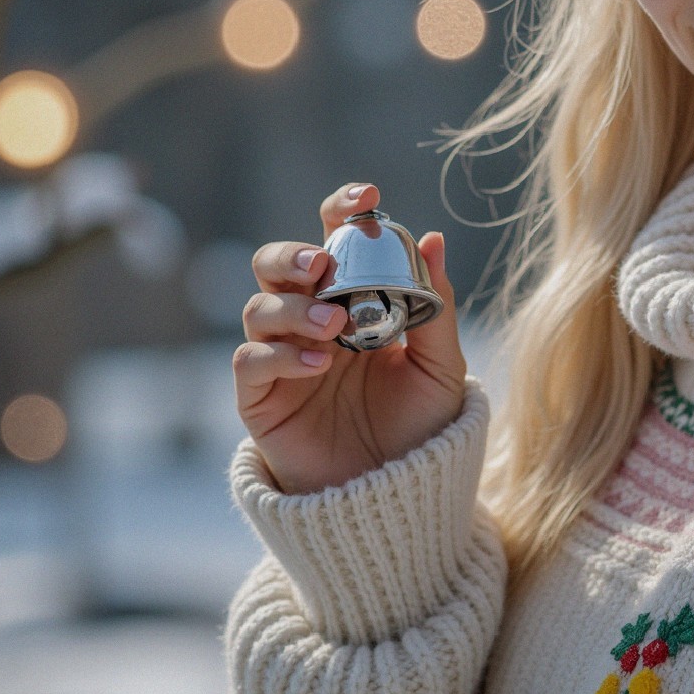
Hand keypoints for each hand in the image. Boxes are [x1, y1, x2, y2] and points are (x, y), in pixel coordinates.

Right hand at [234, 182, 467, 494]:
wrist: (398, 495)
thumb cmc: (420, 426)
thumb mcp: (441, 366)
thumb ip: (435, 306)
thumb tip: (432, 238)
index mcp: (355, 298)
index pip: (336, 239)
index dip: (343, 211)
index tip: (367, 198)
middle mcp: (312, 318)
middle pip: (277, 262)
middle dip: (294, 255)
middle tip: (324, 268)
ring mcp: (282, 356)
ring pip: (259, 306)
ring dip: (294, 308)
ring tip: (334, 327)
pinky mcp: (260, 398)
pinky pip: (251, 361)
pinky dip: (280, 355)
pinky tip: (319, 365)